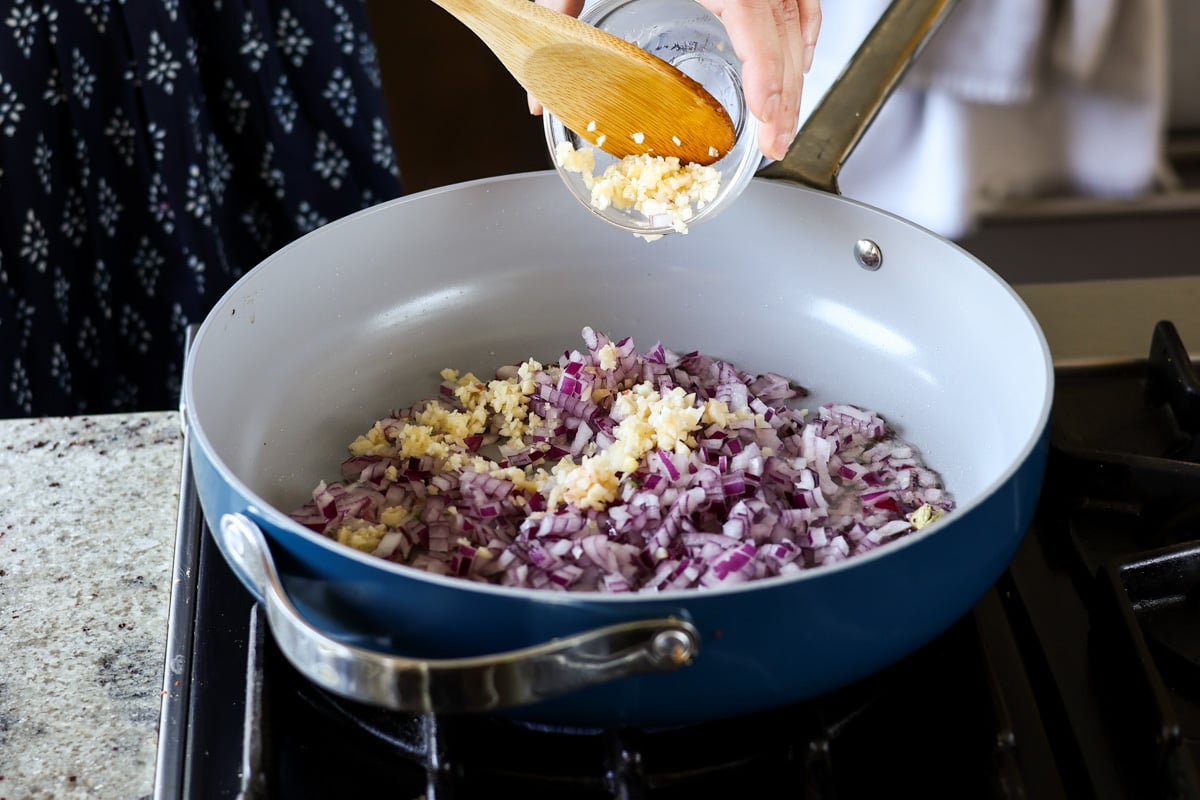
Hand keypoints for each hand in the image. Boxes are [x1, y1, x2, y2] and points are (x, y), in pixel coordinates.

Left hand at [531, 0, 820, 161]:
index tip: (772, 124)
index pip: (760, 29)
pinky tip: (792, 53)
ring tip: (784, 110)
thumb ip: (562, 10)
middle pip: (790, 29)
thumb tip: (538, 85)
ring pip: (802, 10)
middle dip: (789, 91)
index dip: (772, 82)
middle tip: (778, 140)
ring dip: (799, 63)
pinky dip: (800, 25)